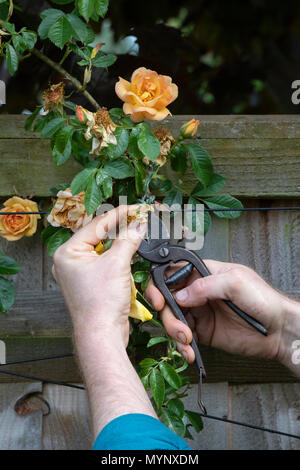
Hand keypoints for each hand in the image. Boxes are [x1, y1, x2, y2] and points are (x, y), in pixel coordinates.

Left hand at [53, 205, 144, 346]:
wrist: (102, 334)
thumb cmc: (100, 305)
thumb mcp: (117, 264)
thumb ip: (128, 240)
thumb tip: (138, 225)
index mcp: (68, 253)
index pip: (96, 225)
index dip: (119, 214)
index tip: (135, 208)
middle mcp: (71, 262)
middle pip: (98, 235)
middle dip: (120, 226)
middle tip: (138, 216)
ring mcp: (81, 273)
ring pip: (104, 248)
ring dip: (121, 240)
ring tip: (136, 228)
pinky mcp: (92, 283)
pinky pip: (106, 262)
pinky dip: (119, 255)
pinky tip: (130, 248)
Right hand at [146, 260, 294, 363]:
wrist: (278, 330)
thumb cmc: (264, 300)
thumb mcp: (236, 283)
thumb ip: (206, 285)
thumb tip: (180, 295)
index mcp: (204, 273)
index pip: (172, 273)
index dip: (160, 285)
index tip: (159, 300)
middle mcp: (198, 291)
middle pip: (168, 299)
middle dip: (168, 316)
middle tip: (179, 328)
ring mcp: (200, 312)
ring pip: (173, 319)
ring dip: (174, 333)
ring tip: (187, 342)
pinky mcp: (203, 332)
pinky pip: (183, 338)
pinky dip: (182, 346)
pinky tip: (189, 352)